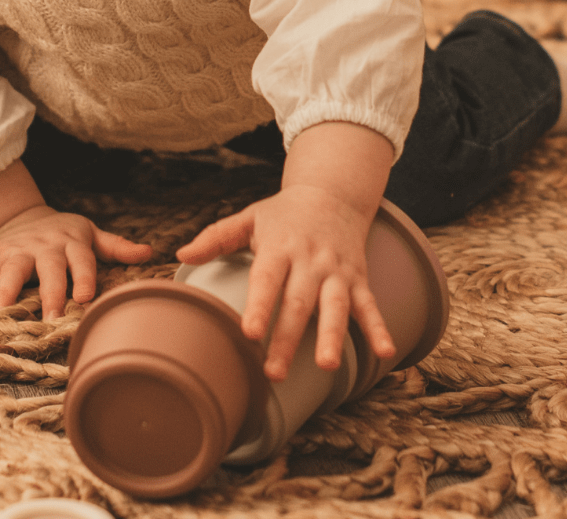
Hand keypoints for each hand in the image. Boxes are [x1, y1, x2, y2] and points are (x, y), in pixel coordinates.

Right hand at [0, 206, 152, 320]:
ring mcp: (18, 251)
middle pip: (48, 268)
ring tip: (6, 320)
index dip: (83, 276)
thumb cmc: (63, 234)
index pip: (81, 259)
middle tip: (52, 318)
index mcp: (71, 241)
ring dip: (9, 297)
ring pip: (12, 273)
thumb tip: (148, 252)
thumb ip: (116, 246)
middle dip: (50, 293)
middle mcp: (44, 245)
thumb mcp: (90, 234)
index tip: (86, 297)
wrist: (20, 218)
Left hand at [176, 121, 396, 380]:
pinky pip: (370, 305)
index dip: (259, 306)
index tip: (248, 332)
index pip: (267, 279)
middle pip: (298, 303)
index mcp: (279, 247)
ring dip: (332, 336)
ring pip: (335, 306)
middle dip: (287, 338)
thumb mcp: (248, 218)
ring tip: (328, 366)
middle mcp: (310, 260)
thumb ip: (216, 238)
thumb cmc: (282, 214)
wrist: (332, 195)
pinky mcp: (358, 279)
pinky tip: (385, 352)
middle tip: (274, 372)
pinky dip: (379, 328)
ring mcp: (336, 271)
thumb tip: (181, 255)